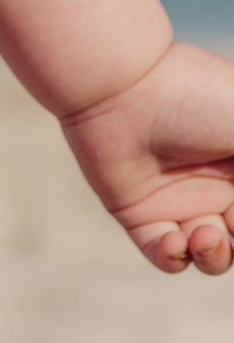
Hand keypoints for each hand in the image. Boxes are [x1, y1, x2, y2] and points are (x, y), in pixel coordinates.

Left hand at [60, 40, 233, 275]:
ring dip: (215, 256)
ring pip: (212, 255)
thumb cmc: (196, 95)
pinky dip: (175, 257)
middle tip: (232, 219)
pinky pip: (167, 257)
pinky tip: (176, 240)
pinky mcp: (140, 214)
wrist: (121, 84)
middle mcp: (217, 183)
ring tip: (204, 234)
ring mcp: (178, 200)